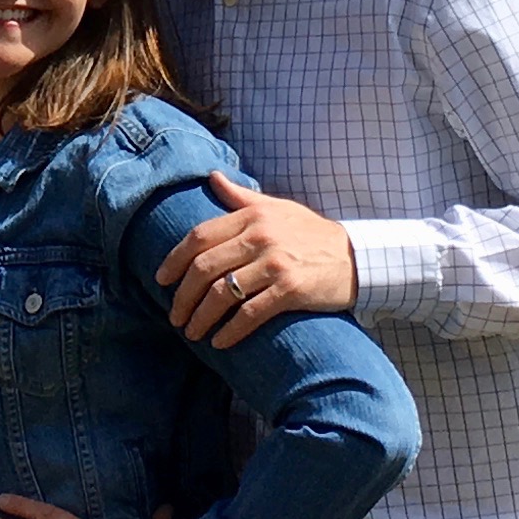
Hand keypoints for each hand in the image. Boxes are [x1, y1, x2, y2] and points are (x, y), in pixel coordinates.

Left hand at [156, 173, 355, 348]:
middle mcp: (260, 237)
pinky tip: (220, 342)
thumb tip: (213, 177)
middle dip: (182, 297)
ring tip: (192, 332)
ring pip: (221, 294)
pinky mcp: (291, 289)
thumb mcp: (278, 207)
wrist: (358, 257)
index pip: (199, 237)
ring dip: (201, 318)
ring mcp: (275, 263)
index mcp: (252, 216)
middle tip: (175, 316)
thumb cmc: (312, 233)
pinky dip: (230, 331)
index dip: (174, 260)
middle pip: (203, 269)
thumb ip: (242, 197)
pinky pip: (249, 313)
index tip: (161, 281)